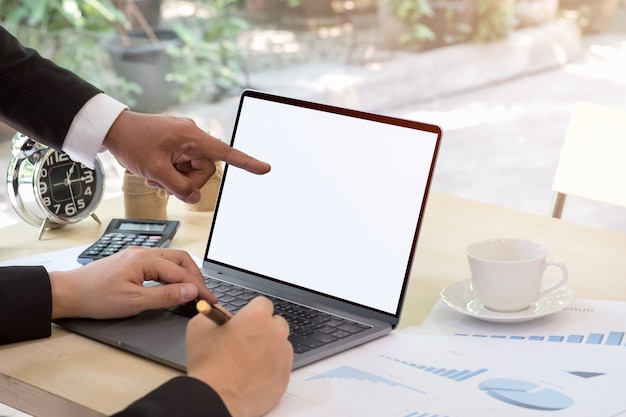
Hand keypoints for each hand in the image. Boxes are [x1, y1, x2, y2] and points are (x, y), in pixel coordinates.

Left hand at [49, 247, 215, 318]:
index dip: (199, 287)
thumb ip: (165, 296)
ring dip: (184, 273)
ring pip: (171, 259)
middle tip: (203, 294)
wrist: (67, 293)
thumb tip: (190, 291)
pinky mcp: (131, 261)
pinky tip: (172, 284)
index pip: (181, 273)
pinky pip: (160, 262)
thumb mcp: (134, 301)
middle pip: (180, 259)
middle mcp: (143, 252)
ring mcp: (136, 255)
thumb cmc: (96, 297)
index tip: (210, 299)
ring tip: (192, 290)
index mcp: (145, 259)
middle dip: (195, 276)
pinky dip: (172, 273)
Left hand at [103, 111, 270, 203]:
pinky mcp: (177, 145)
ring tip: (154, 176)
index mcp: (192, 137)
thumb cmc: (132, 142)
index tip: (265, 169)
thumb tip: (195, 197)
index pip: (225, 153)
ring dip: (175, 179)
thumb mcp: (155, 171)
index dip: (247, 162)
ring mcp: (185, 141)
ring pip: (192, 171)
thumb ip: (178, 187)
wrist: (112, 128)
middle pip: (205, 170)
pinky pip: (182, 165)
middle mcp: (193, 136)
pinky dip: (170, 173)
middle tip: (163, 182)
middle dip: (185, 181)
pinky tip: (154, 171)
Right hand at [186, 297, 292, 416]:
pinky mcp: (284, 377)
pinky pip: (281, 366)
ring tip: (248, 360)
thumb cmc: (207, 364)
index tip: (245, 319)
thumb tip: (225, 315)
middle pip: (276, 323)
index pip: (263, 303)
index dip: (252, 311)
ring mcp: (283, 356)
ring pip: (281, 345)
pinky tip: (253, 374)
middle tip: (247, 340)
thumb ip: (217, 313)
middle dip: (264, 328)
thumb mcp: (200, 326)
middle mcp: (275, 333)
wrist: (215, 399)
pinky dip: (271, 368)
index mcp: (257, 316)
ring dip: (269, 348)